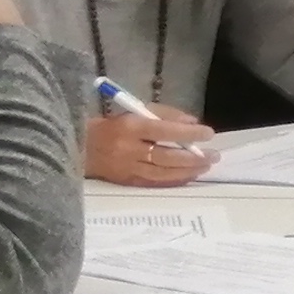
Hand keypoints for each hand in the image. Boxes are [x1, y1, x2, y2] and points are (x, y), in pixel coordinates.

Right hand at [88, 97, 215, 186]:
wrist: (80, 147)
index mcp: (131, 127)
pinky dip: (174, 180)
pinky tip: (188, 176)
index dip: (189, 133)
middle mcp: (129, 149)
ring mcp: (127, 168)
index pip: (164, 131)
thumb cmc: (112, 125)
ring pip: (163, 173)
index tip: (208, 133)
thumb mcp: (136, 111)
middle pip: (166, 156)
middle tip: (214, 155)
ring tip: (205, 166)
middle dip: (193, 157)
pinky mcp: (126, 181)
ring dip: (188, 171)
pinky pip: (154, 183)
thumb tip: (192, 123)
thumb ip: (165, 115)